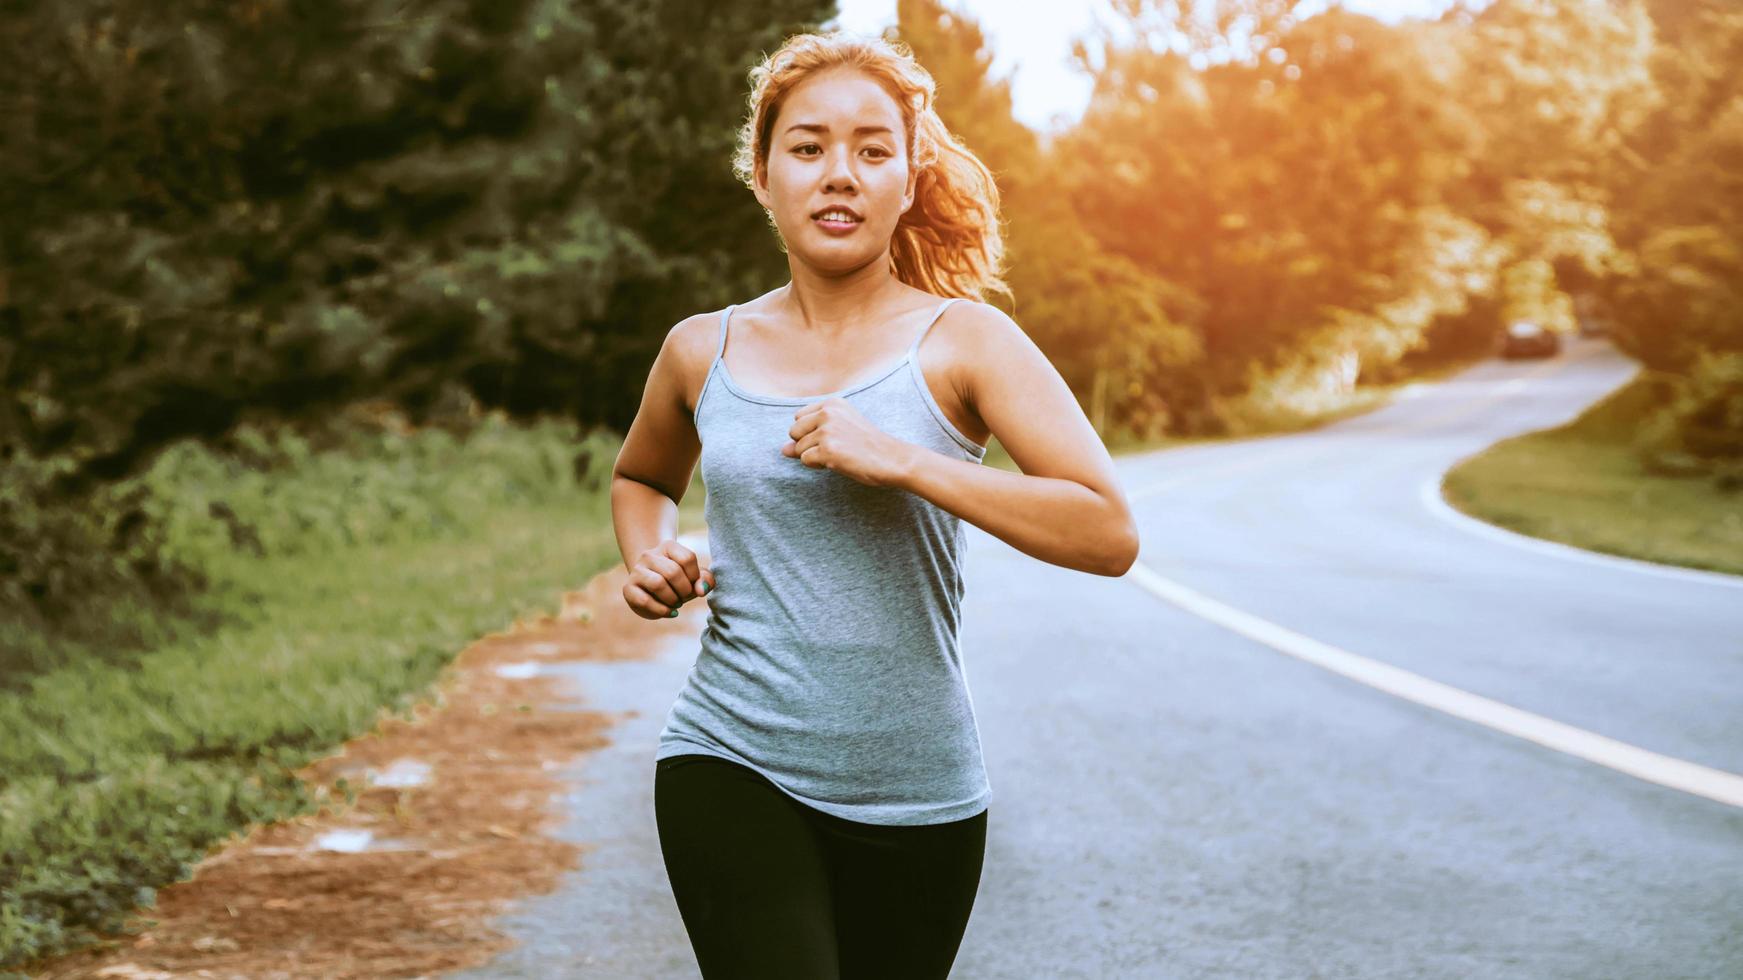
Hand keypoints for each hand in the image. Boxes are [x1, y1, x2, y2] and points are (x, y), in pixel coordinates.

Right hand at [623, 538, 714, 619]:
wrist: (652, 588)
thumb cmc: (678, 581)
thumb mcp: (695, 578)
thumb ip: (706, 580)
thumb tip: (701, 590)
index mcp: (668, 546)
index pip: (687, 558)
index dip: (695, 577)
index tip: (693, 585)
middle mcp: (649, 555)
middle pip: (673, 572)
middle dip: (684, 590)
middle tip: (684, 597)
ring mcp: (637, 571)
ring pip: (658, 584)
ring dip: (673, 600)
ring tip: (676, 603)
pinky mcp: (628, 588)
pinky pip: (644, 600)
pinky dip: (661, 610)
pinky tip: (668, 611)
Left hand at [781, 398, 911, 487]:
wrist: (892, 458)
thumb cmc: (868, 445)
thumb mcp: (840, 430)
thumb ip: (809, 435)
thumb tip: (782, 450)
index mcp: (832, 403)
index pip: (798, 418)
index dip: (810, 433)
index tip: (834, 437)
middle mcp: (827, 413)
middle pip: (794, 432)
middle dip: (807, 444)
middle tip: (835, 448)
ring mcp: (827, 431)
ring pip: (799, 449)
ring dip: (815, 457)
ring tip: (840, 454)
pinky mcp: (827, 450)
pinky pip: (806, 461)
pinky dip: (819, 466)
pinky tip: (839, 462)